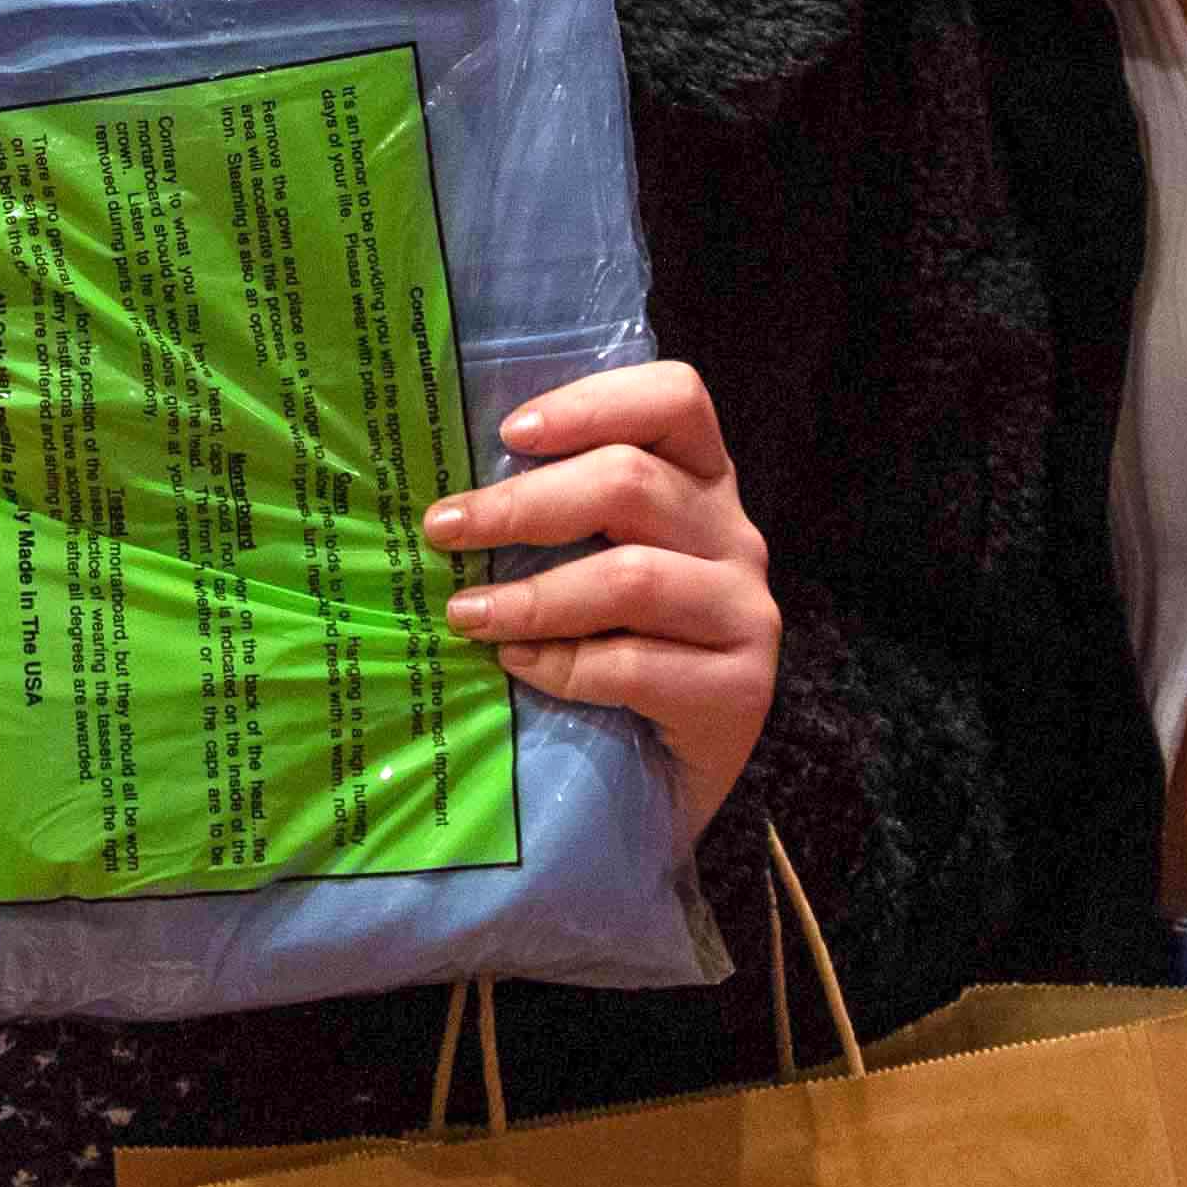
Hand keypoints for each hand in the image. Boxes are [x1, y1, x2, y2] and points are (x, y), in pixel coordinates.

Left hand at [427, 361, 779, 838]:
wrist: (658, 786)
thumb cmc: (602, 653)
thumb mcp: (582, 565)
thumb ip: (549, 521)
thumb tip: (441, 497)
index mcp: (698, 480)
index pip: (674, 399)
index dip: (592, 404)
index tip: (509, 433)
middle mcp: (732, 534)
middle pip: (631, 483)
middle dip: (521, 505)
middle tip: (443, 530)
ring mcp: (745, 611)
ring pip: (631, 576)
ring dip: (532, 596)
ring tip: (465, 615)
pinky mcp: (743, 688)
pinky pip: (639, 665)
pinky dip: (566, 666)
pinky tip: (519, 669)